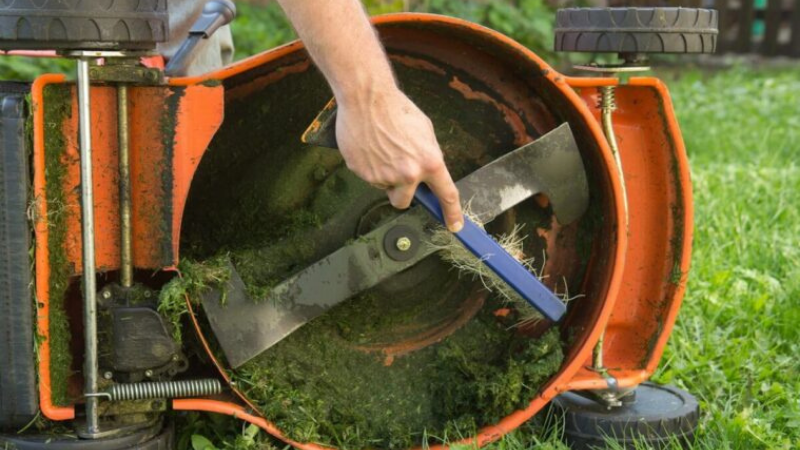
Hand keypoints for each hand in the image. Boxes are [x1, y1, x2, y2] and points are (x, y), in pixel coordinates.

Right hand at [335, 87, 463, 232]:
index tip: (455, 226)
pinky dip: (368, 166)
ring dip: (383, 175)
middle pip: (403, 202)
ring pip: (384, 187)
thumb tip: (427, 172)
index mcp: (429, 162)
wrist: (366, 98)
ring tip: (380, 148)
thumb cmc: (397, 109)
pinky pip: (368, 177)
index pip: (446, 194)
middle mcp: (408, 174)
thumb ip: (428, 156)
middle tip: (396, 174)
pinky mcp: (362, 172)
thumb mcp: (424, 131)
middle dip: (400, 193)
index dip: (452, 213)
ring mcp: (383, 175)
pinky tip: (368, 146)